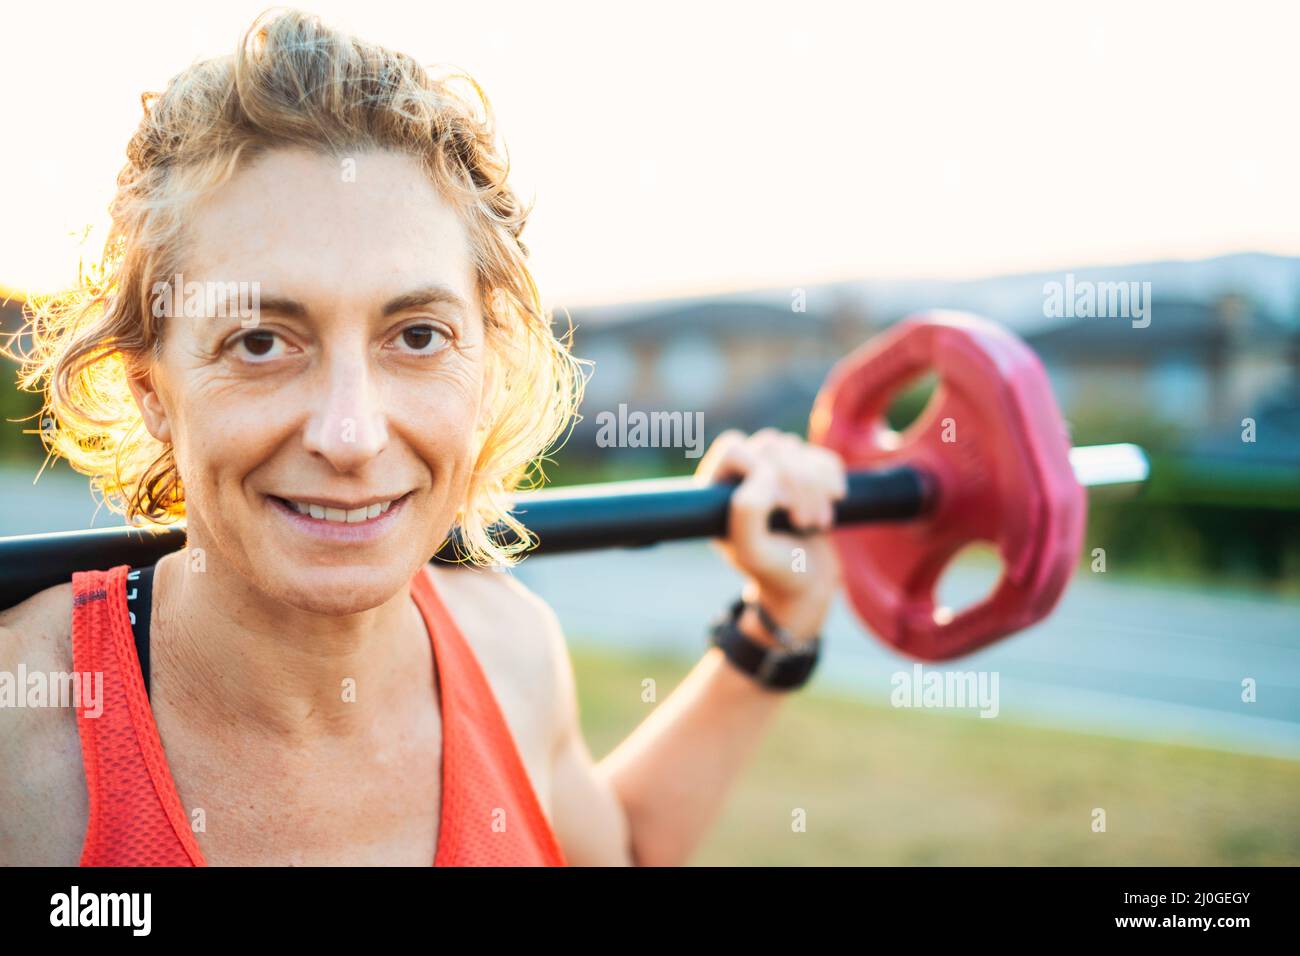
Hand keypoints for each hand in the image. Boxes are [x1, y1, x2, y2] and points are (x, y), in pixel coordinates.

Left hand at [694, 428, 847, 642]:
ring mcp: (774, 471)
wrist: (808, 586)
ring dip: (815, 485)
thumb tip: (765, 469)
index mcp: (716, 489)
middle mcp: (741, 474)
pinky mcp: (805, 473)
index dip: (762, 470)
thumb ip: (746, 512)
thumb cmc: (775, 572)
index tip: (780, 508)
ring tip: (814, 522)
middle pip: (770, 445)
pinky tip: (832, 505)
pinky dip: (832, 479)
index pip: (734, 448)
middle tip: (802, 522)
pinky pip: (820, 456)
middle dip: (796, 483)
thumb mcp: (752, 551)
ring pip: (796, 448)